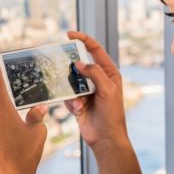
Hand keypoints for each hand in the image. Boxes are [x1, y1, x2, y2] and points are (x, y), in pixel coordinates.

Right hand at [64, 30, 129, 150]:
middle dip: (71, 67)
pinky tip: (78, 110)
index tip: (70, 34)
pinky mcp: (77, 102)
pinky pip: (67, 95)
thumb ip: (94, 73)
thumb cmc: (112, 115)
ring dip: (71, 89)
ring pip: (71, 80)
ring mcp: (87, 91)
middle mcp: (98, 80)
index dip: (83, 40)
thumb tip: (79, 63)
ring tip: (78, 100)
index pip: (96, 50)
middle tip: (62, 64)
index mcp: (109, 73)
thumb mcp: (107, 90)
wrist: (105, 139)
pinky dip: (70, 102)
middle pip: (80, 64)